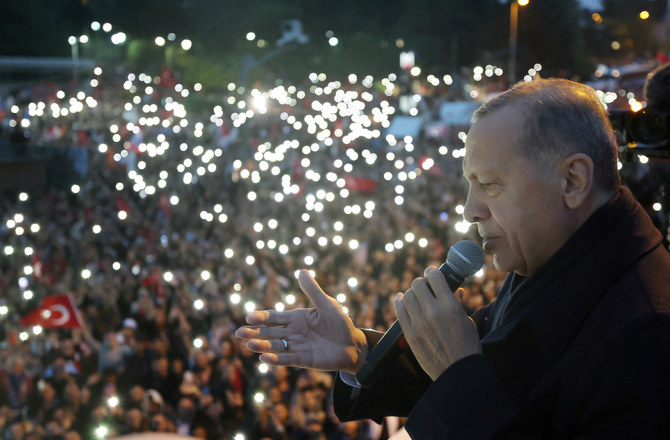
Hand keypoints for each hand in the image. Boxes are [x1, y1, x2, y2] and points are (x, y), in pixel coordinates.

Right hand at [236, 269, 367, 373]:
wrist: (353, 345)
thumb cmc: (340, 323)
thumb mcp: (327, 304)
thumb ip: (313, 290)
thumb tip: (302, 270)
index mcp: (296, 318)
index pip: (274, 317)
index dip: (262, 317)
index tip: (249, 317)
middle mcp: (293, 332)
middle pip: (270, 333)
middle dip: (255, 333)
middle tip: (239, 333)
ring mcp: (297, 346)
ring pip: (275, 346)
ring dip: (262, 346)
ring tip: (250, 345)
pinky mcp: (303, 360)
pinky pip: (287, 359)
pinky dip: (276, 360)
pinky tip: (264, 359)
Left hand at [394, 266, 481, 380]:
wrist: (458, 372)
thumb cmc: (467, 346)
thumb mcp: (466, 321)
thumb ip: (457, 303)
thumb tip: (456, 289)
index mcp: (450, 306)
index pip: (434, 277)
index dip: (432, 272)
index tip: (432, 273)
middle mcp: (432, 311)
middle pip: (417, 284)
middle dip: (421, 282)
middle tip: (424, 286)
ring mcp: (419, 323)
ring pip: (406, 296)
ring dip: (411, 293)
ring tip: (415, 295)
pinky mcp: (409, 334)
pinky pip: (399, 311)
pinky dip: (399, 302)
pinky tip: (401, 299)